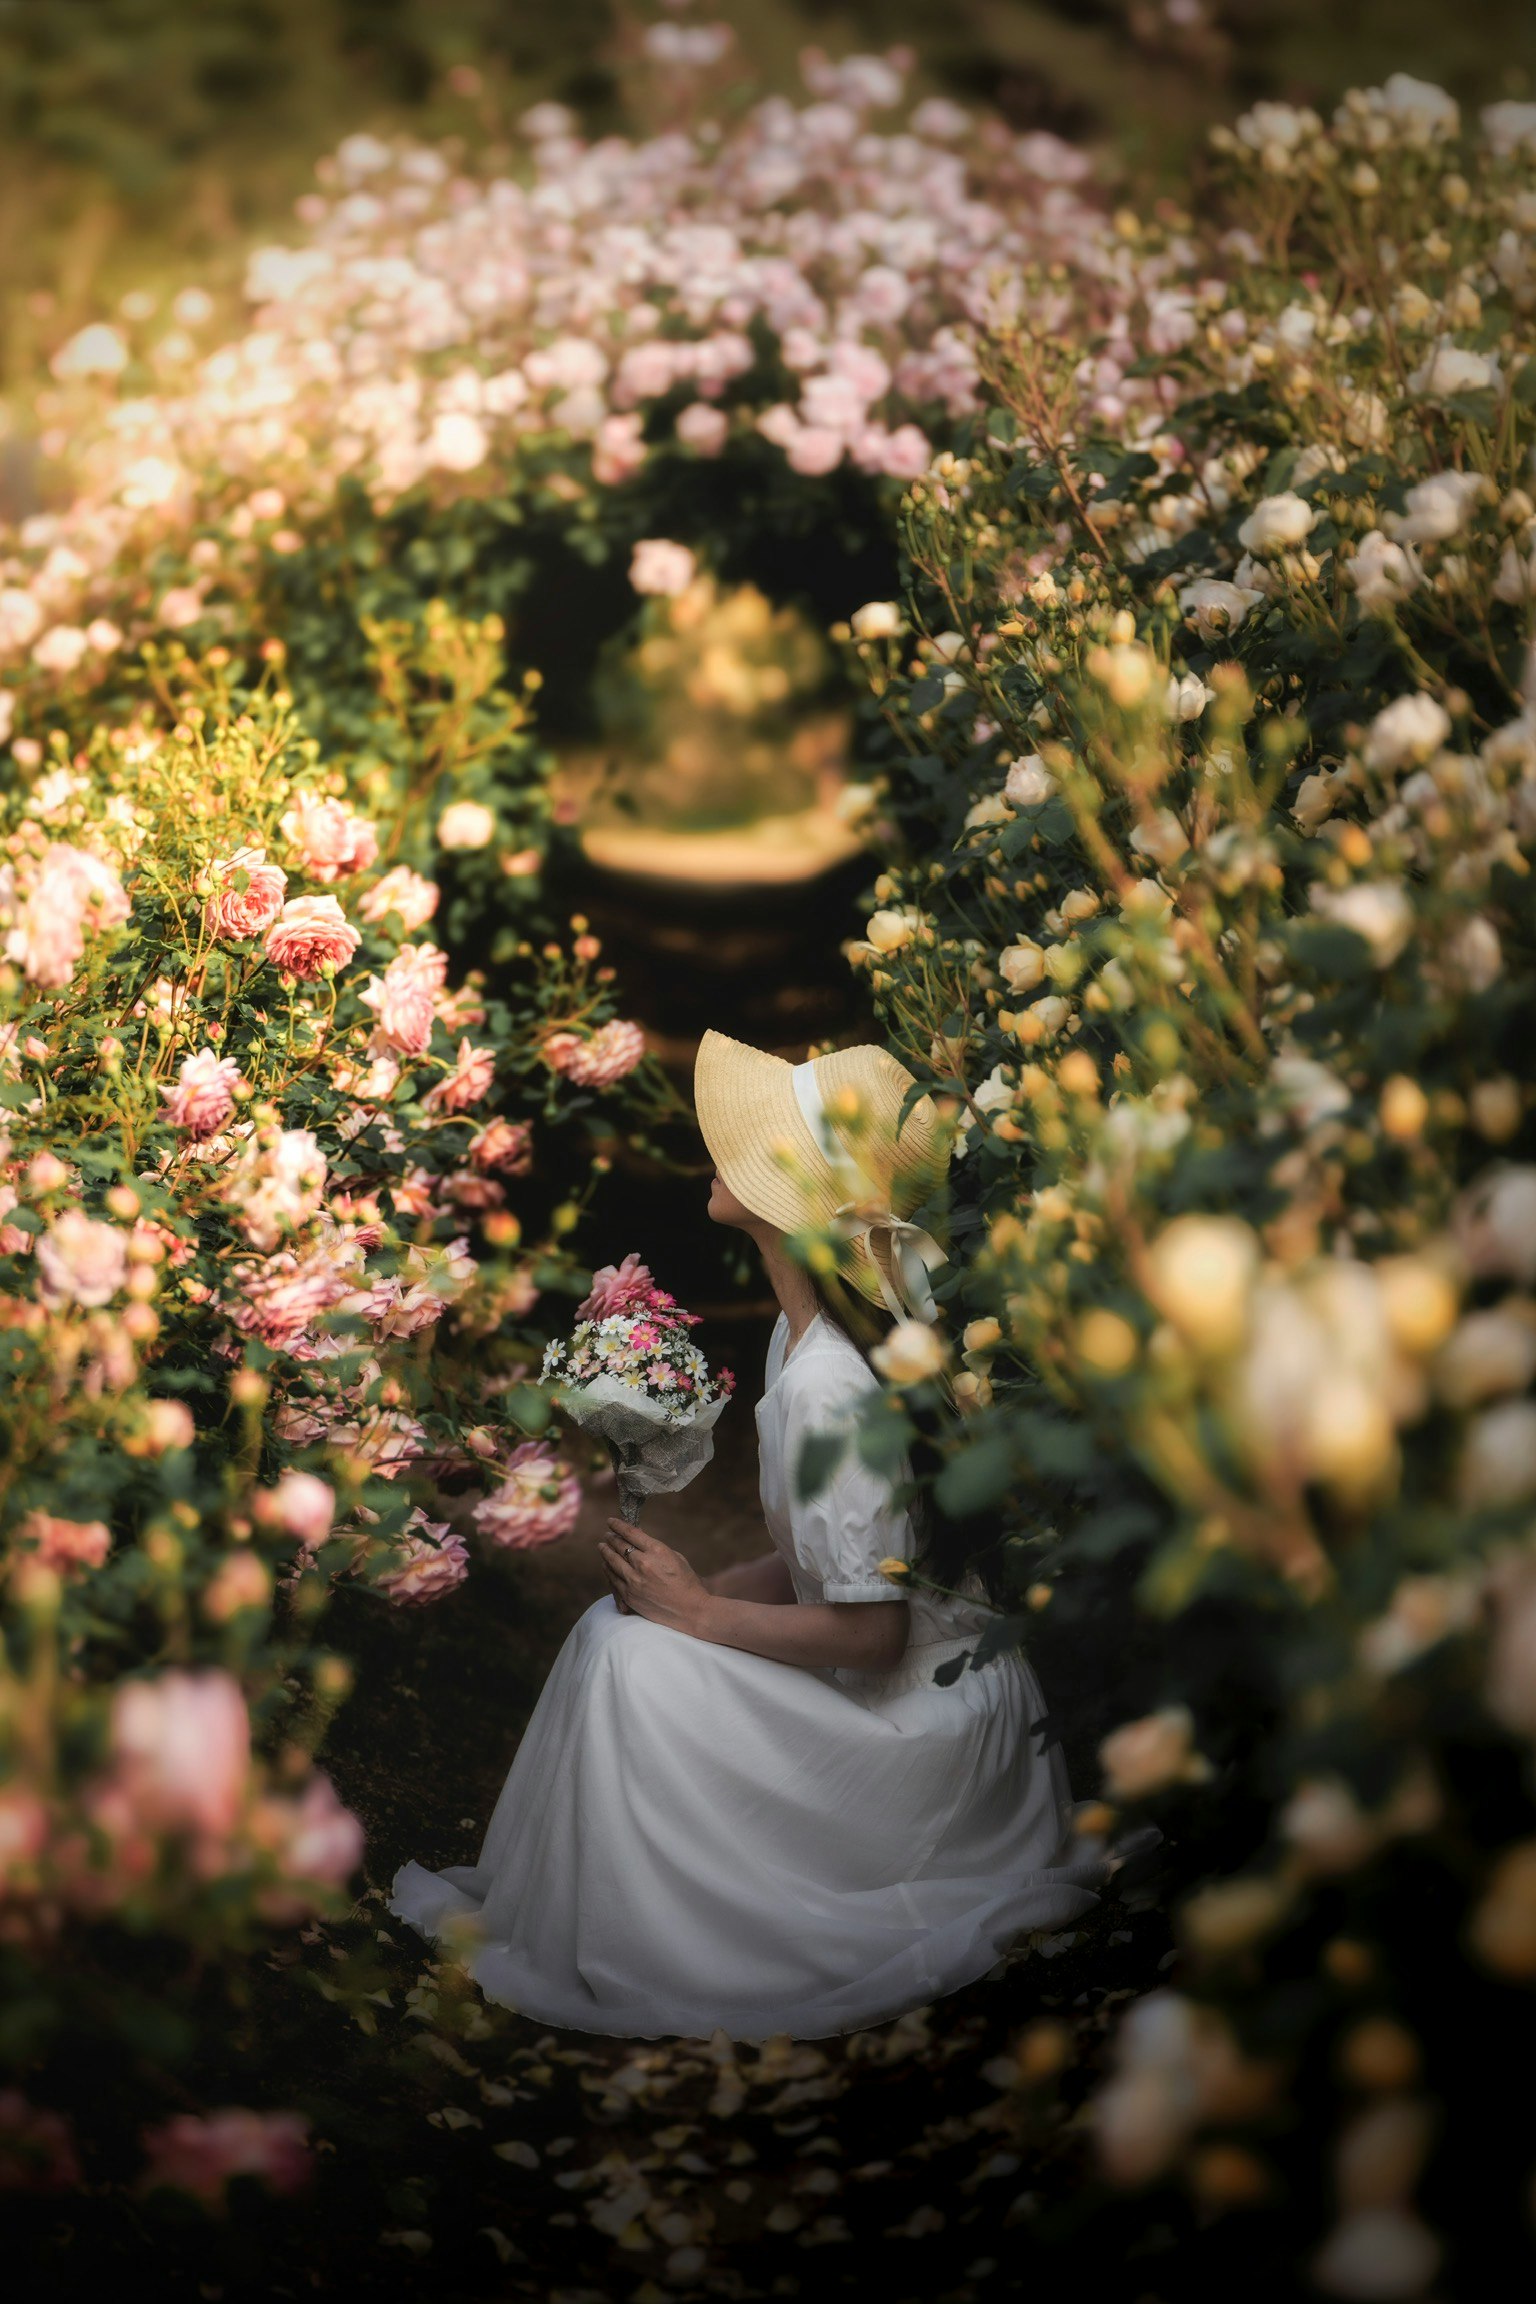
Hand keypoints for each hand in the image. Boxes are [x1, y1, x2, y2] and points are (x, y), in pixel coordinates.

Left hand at [598, 1519, 712, 1637]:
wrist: (690, 1611)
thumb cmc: (686, 1582)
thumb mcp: (675, 1557)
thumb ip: (655, 1548)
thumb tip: (638, 1538)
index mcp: (657, 1551)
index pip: (631, 1533)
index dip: (618, 1525)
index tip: (611, 1522)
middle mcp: (643, 1564)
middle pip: (619, 1546)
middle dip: (611, 1538)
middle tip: (606, 1535)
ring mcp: (634, 1581)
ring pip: (612, 1562)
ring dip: (605, 1552)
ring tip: (602, 1547)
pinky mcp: (629, 1596)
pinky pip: (612, 1579)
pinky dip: (608, 1570)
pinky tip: (606, 1565)